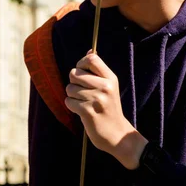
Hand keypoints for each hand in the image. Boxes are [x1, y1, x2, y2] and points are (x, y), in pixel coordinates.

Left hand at [65, 52, 147, 168]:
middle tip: (82, 91)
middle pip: (75, 73)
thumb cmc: (109, 107)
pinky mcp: (88, 111)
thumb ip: (98, 70)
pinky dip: (71, 105)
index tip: (82, 72)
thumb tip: (89, 51)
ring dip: (72, 95)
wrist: (117, 134)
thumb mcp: (109, 86)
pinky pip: (69, 101)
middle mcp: (105, 86)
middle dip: (73, 82)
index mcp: (110, 78)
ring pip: (70, 88)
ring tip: (83, 102)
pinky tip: (81, 111)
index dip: (81, 63)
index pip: (91, 59)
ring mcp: (96, 99)